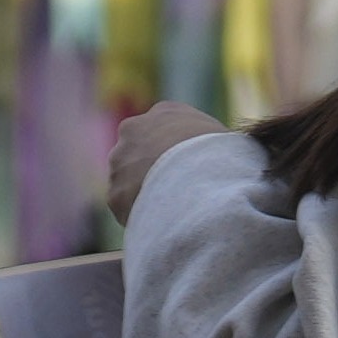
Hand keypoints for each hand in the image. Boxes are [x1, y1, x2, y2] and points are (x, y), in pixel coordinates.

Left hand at [105, 101, 227, 227]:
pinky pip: (126, 208)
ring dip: (143, 194)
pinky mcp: (114, 193)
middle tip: (175, 192)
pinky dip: (139, 217)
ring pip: (128, 181)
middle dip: (151, 171)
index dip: (175, 153)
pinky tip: (160, 224)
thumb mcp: (223, 137)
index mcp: (165, 112)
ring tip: (170, 212)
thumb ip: (209, 142)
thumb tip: (220, 156)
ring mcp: (120, 161)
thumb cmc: (222, 157)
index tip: (187, 170)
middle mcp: (134, 129)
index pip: (163, 131)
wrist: (199, 179)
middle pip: (140, 153)